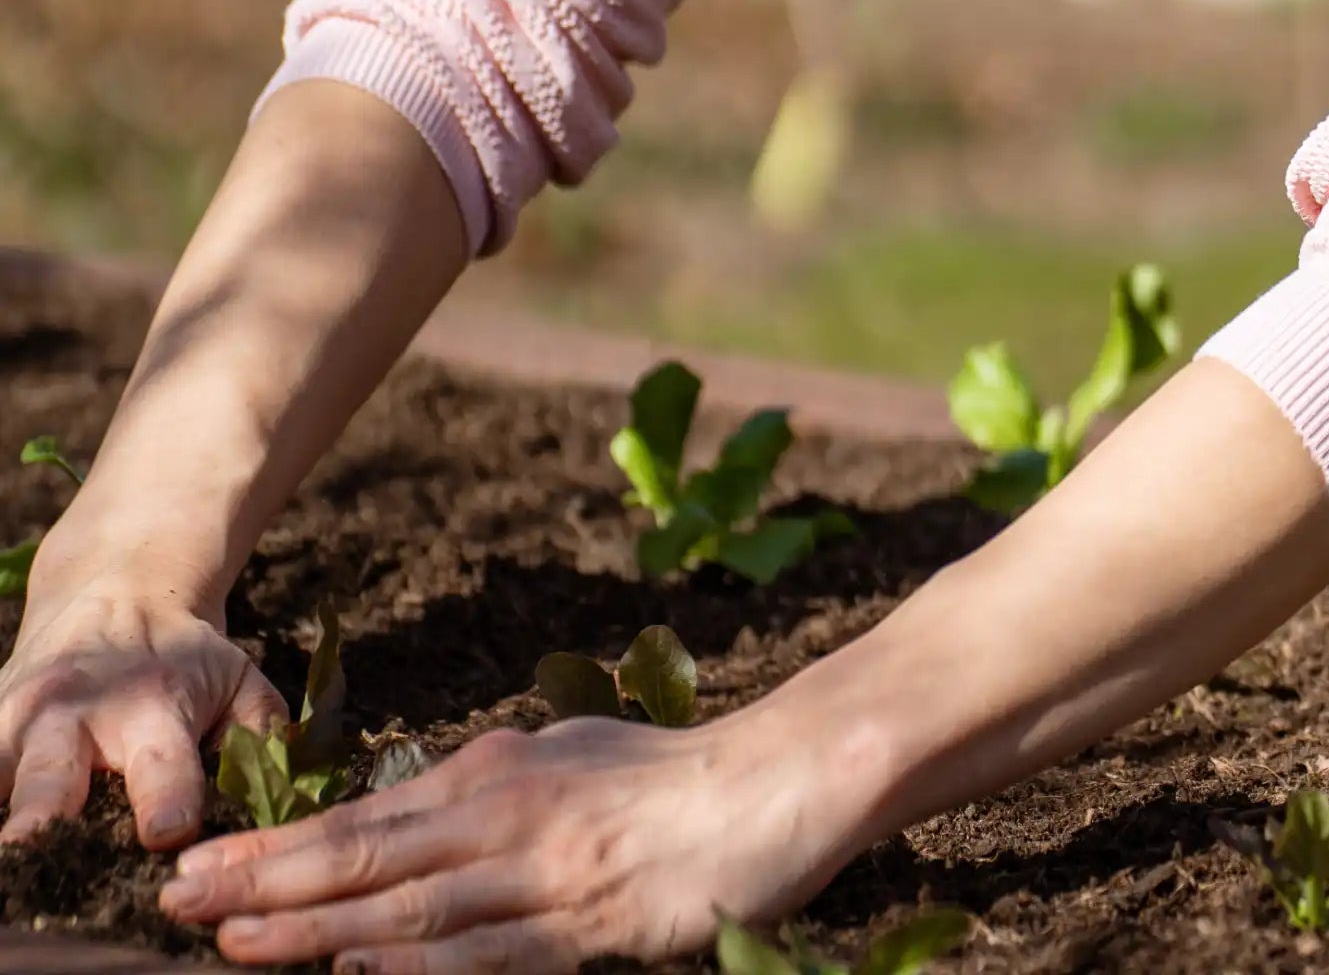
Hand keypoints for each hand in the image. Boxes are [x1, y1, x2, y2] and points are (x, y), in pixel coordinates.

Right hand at [0, 573, 286, 849]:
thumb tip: (283, 788)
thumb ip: (260, 730)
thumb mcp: (235, 676)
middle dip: (41, 816)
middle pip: (49, 778)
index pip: (163, 766)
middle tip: (31, 849)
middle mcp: (75, 717)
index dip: (166, 800)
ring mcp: (16, 722)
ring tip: (4, 860)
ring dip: (1, 813)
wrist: (115, 589)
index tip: (165, 833)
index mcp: (152, 709)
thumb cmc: (181, 655)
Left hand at [156, 705, 885, 973]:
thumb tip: (422, 802)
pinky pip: (490, 955)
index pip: (365, 818)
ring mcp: (546, 876)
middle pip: (370, 858)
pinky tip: (362, 973)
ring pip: (412, 909)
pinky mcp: (591, 928)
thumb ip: (493, 783)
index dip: (276, 846)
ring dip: (316, 929)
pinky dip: (420, 965)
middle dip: (267, 882)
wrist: (771, 787)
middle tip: (176, 901)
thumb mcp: (567, 756)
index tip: (195, 867)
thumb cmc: (666, 776)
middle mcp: (510, 818)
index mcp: (500, 775)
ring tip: (234, 942)